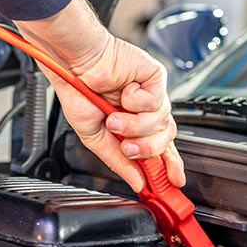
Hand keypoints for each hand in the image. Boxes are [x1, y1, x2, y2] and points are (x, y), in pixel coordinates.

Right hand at [14, 0, 183, 193]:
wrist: (74, 65)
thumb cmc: (78, 91)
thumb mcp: (94, 136)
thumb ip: (117, 160)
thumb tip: (137, 182)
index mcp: (132, 125)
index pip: (160, 149)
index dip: (169, 166)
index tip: (173, 182)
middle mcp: (145, 111)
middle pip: (166, 139)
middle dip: (147, 149)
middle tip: (127, 146)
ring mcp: (152, 94)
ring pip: (162, 123)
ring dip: (135, 125)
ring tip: (114, 118)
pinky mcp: (155, 77)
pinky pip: (156, 101)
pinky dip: (135, 101)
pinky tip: (123, 91)